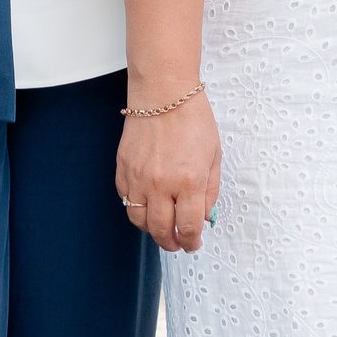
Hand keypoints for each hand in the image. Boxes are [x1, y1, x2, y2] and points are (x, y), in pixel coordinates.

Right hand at [115, 90, 220, 252]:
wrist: (163, 92)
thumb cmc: (192, 118)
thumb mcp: (214, 156)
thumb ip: (210, 191)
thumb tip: (203, 217)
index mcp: (188, 181)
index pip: (188, 228)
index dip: (191, 242)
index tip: (193, 244)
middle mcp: (161, 184)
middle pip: (161, 231)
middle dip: (171, 243)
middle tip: (177, 243)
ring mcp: (138, 177)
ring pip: (138, 219)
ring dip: (150, 229)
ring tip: (161, 226)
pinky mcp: (123, 167)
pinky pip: (125, 199)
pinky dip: (135, 206)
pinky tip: (147, 203)